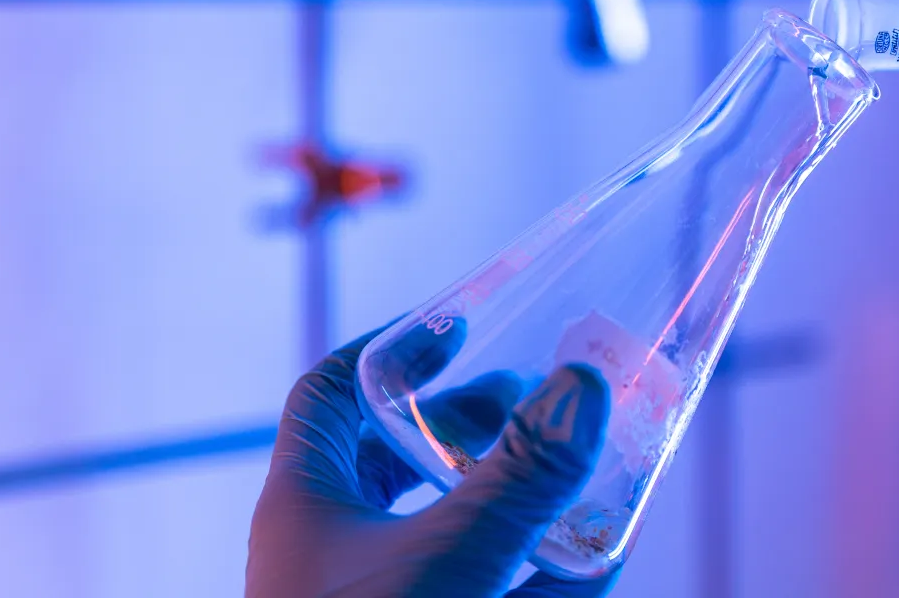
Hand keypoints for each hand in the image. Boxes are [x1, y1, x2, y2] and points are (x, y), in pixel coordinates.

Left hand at [245, 322, 616, 597]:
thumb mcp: (452, 564)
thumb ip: (520, 479)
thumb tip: (581, 382)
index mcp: (306, 506)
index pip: (334, 393)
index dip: (396, 349)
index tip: (465, 326)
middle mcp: (329, 553)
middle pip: (393, 457)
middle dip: (474, 429)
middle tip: (537, 412)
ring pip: (442, 530)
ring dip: (512, 503)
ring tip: (581, 485)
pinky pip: (476, 590)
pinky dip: (534, 579)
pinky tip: (592, 568)